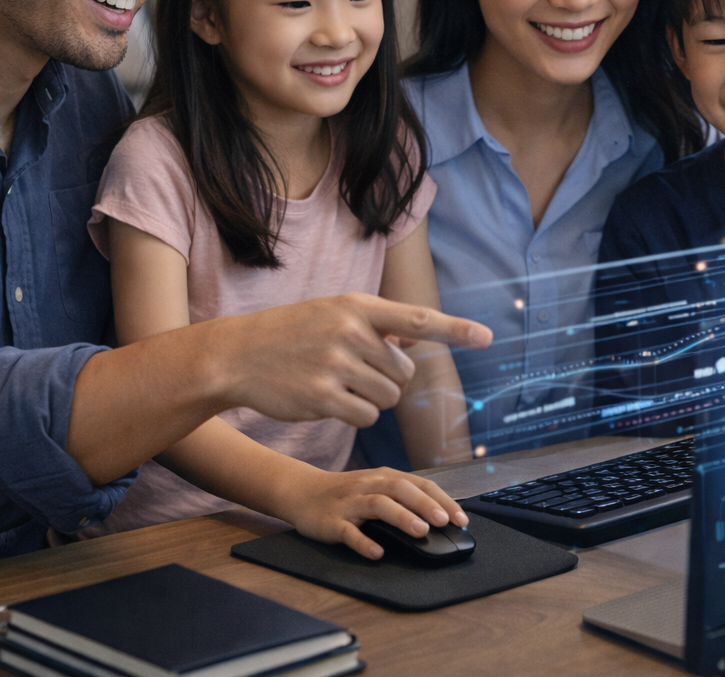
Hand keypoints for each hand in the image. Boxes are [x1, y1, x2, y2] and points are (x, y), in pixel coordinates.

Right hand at [213, 293, 491, 427]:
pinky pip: (366, 417)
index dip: (456, 330)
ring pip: (388, 397)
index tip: (487, 337)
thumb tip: (416, 337)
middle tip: (356, 372)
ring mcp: (336, 365)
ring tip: (339, 383)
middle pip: (404, 372)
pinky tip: (329, 401)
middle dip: (388, 379)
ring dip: (372, 399)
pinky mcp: (323, 397)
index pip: (418, 319)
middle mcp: (350, 333)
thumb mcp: (331, 314)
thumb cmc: (290, 334)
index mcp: (357, 307)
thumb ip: (375, 325)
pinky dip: (355, 415)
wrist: (236, 355)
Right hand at [277, 465, 470, 559]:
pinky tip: (377, 552)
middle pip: (401, 489)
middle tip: (444, 521)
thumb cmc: (347, 493)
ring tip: (420, 531)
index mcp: (384, 477)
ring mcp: (350, 503)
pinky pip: (348, 532)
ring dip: (401, 517)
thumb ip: (403, 498)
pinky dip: (364, 542)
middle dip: (425, 504)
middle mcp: (369, 486)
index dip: (442, 500)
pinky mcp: (332, 521)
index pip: (419, 484)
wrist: (302, 492)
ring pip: (378, 505)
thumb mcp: (376, 487)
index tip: (461, 518)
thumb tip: (439, 516)